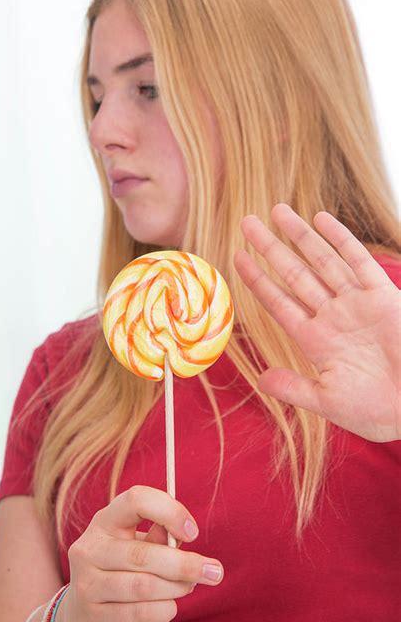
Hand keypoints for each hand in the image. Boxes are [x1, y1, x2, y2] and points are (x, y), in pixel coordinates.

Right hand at [55, 485, 223, 621]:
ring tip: (188, 587)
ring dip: (177, 588)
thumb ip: (158, 537)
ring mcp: (87, 582)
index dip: (169, 511)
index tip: (193, 532)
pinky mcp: (93, 615)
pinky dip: (164, 609)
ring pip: (145, 585)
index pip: (136, 499)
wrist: (81, 615)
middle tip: (214, 572)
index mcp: (105, 520)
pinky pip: (140, 613)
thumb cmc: (120, 570)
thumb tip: (182, 537)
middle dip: (186, 564)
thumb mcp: (134, 545)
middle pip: (144, 553)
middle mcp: (90, 547)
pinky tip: (169, 606)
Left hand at [234, 203, 399, 442]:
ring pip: (321, 260)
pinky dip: (340, 239)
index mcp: (316, 340)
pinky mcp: (384, 295)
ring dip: (300, 235)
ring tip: (276, 211)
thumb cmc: (379, 410)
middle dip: (270, 248)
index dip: (257, 280)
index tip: (236, 258)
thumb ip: (294, 388)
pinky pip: (358, 260)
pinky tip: (320, 219)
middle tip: (247, 222)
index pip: (278, 302)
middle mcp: (333, 316)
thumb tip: (259, 379)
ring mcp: (357, 303)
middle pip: (294, 273)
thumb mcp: (329, 402)